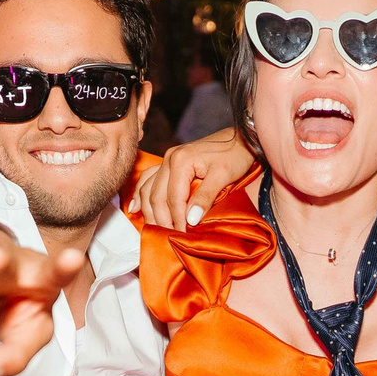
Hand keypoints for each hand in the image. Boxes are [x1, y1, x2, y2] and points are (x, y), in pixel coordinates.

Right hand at [130, 130, 254, 229]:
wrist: (240, 138)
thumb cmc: (235, 155)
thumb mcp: (223, 176)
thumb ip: (205, 197)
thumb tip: (190, 220)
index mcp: (180, 161)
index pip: (173, 199)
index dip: (176, 220)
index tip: (182, 236)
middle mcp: (169, 159)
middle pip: (156, 196)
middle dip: (161, 220)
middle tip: (168, 238)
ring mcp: (167, 160)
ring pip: (148, 189)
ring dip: (149, 211)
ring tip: (154, 230)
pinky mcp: (170, 163)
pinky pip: (148, 179)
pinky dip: (141, 195)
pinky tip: (135, 208)